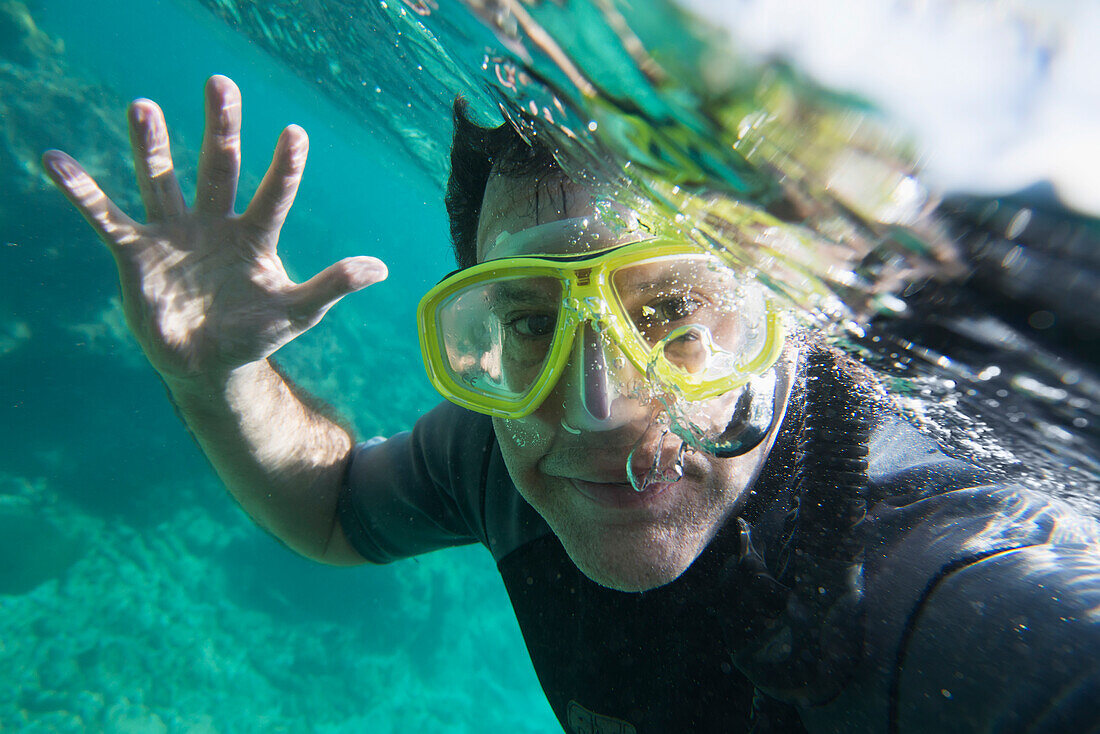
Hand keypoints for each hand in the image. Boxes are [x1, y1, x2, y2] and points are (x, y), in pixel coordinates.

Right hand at [42, 75, 386, 390]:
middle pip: (218, 167)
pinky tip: (55, 160)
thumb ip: (332, 287)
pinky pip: (104, 216)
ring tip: (143, 107)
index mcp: (255, 236)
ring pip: (162, 180)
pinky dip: (81, 191)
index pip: (274, 194)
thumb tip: (382, 267)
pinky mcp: (135, 251)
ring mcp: (174, 233)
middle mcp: (214, 223)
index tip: (295, 133)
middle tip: (221, 83)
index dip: (285, 167)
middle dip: (221, 128)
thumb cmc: (254, 336)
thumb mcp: (296, 313)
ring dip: (151, 146)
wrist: (207, 364)